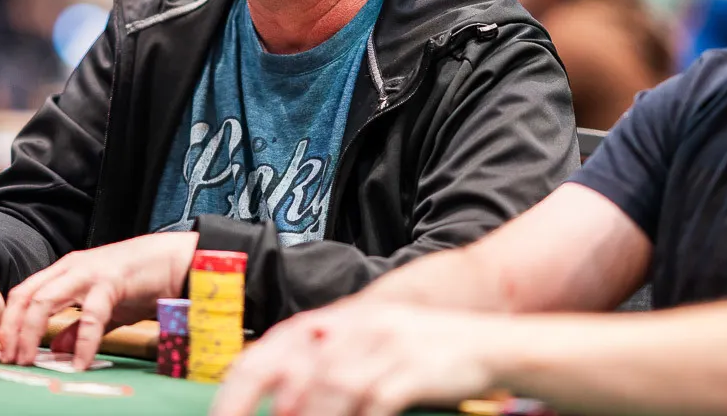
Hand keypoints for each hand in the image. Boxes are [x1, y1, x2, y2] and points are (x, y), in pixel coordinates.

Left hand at [0, 231, 197, 368]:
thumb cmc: (141, 281)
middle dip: (12, 331)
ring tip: (28, 361)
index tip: (4, 352)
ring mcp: (89, 272)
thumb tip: (58, 350)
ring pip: (44, 300)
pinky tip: (80, 362)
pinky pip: (90, 315)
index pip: (23, 294)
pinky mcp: (111, 281)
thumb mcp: (103, 307)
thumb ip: (78, 326)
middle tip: (10, 361)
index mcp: (66, 271)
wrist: (176, 261)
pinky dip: (82, 342)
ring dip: (31, 333)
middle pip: (25, 297)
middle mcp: (71, 268)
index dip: (9, 323)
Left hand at [212, 300, 496, 415]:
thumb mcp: (368, 346)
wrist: (488, 342)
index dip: (238, 386)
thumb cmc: (420, 354)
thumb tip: (279, 399)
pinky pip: (376, 402)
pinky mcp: (414, 369)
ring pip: (331, 386)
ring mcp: (384, 346)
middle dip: (255, 403)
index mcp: (337, 324)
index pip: (272, 349)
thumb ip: (326, 365)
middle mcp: (354, 328)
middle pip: (290, 365)